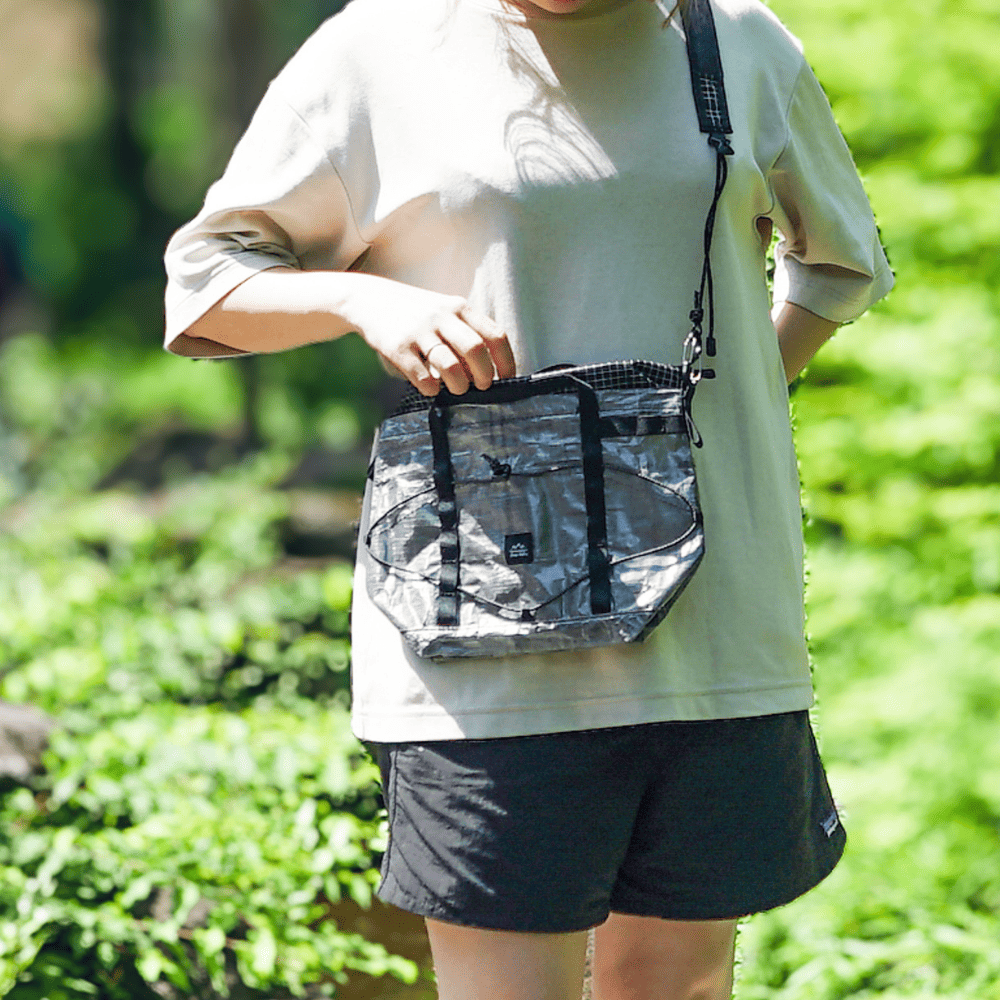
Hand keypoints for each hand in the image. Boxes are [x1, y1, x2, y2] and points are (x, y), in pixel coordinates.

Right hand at [352, 279, 516, 395]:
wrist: (369, 299)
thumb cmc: (416, 312)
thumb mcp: (445, 312)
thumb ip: (467, 333)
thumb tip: (487, 371)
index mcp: (460, 308)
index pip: (495, 335)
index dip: (506, 361)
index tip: (507, 378)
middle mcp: (441, 317)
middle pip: (476, 351)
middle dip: (485, 376)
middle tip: (482, 386)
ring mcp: (419, 331)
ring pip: (451, 366)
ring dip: (459, 385)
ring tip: (457, 389)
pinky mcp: (397, 346)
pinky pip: (422, 375)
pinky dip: (431, 388)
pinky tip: (431, 387)